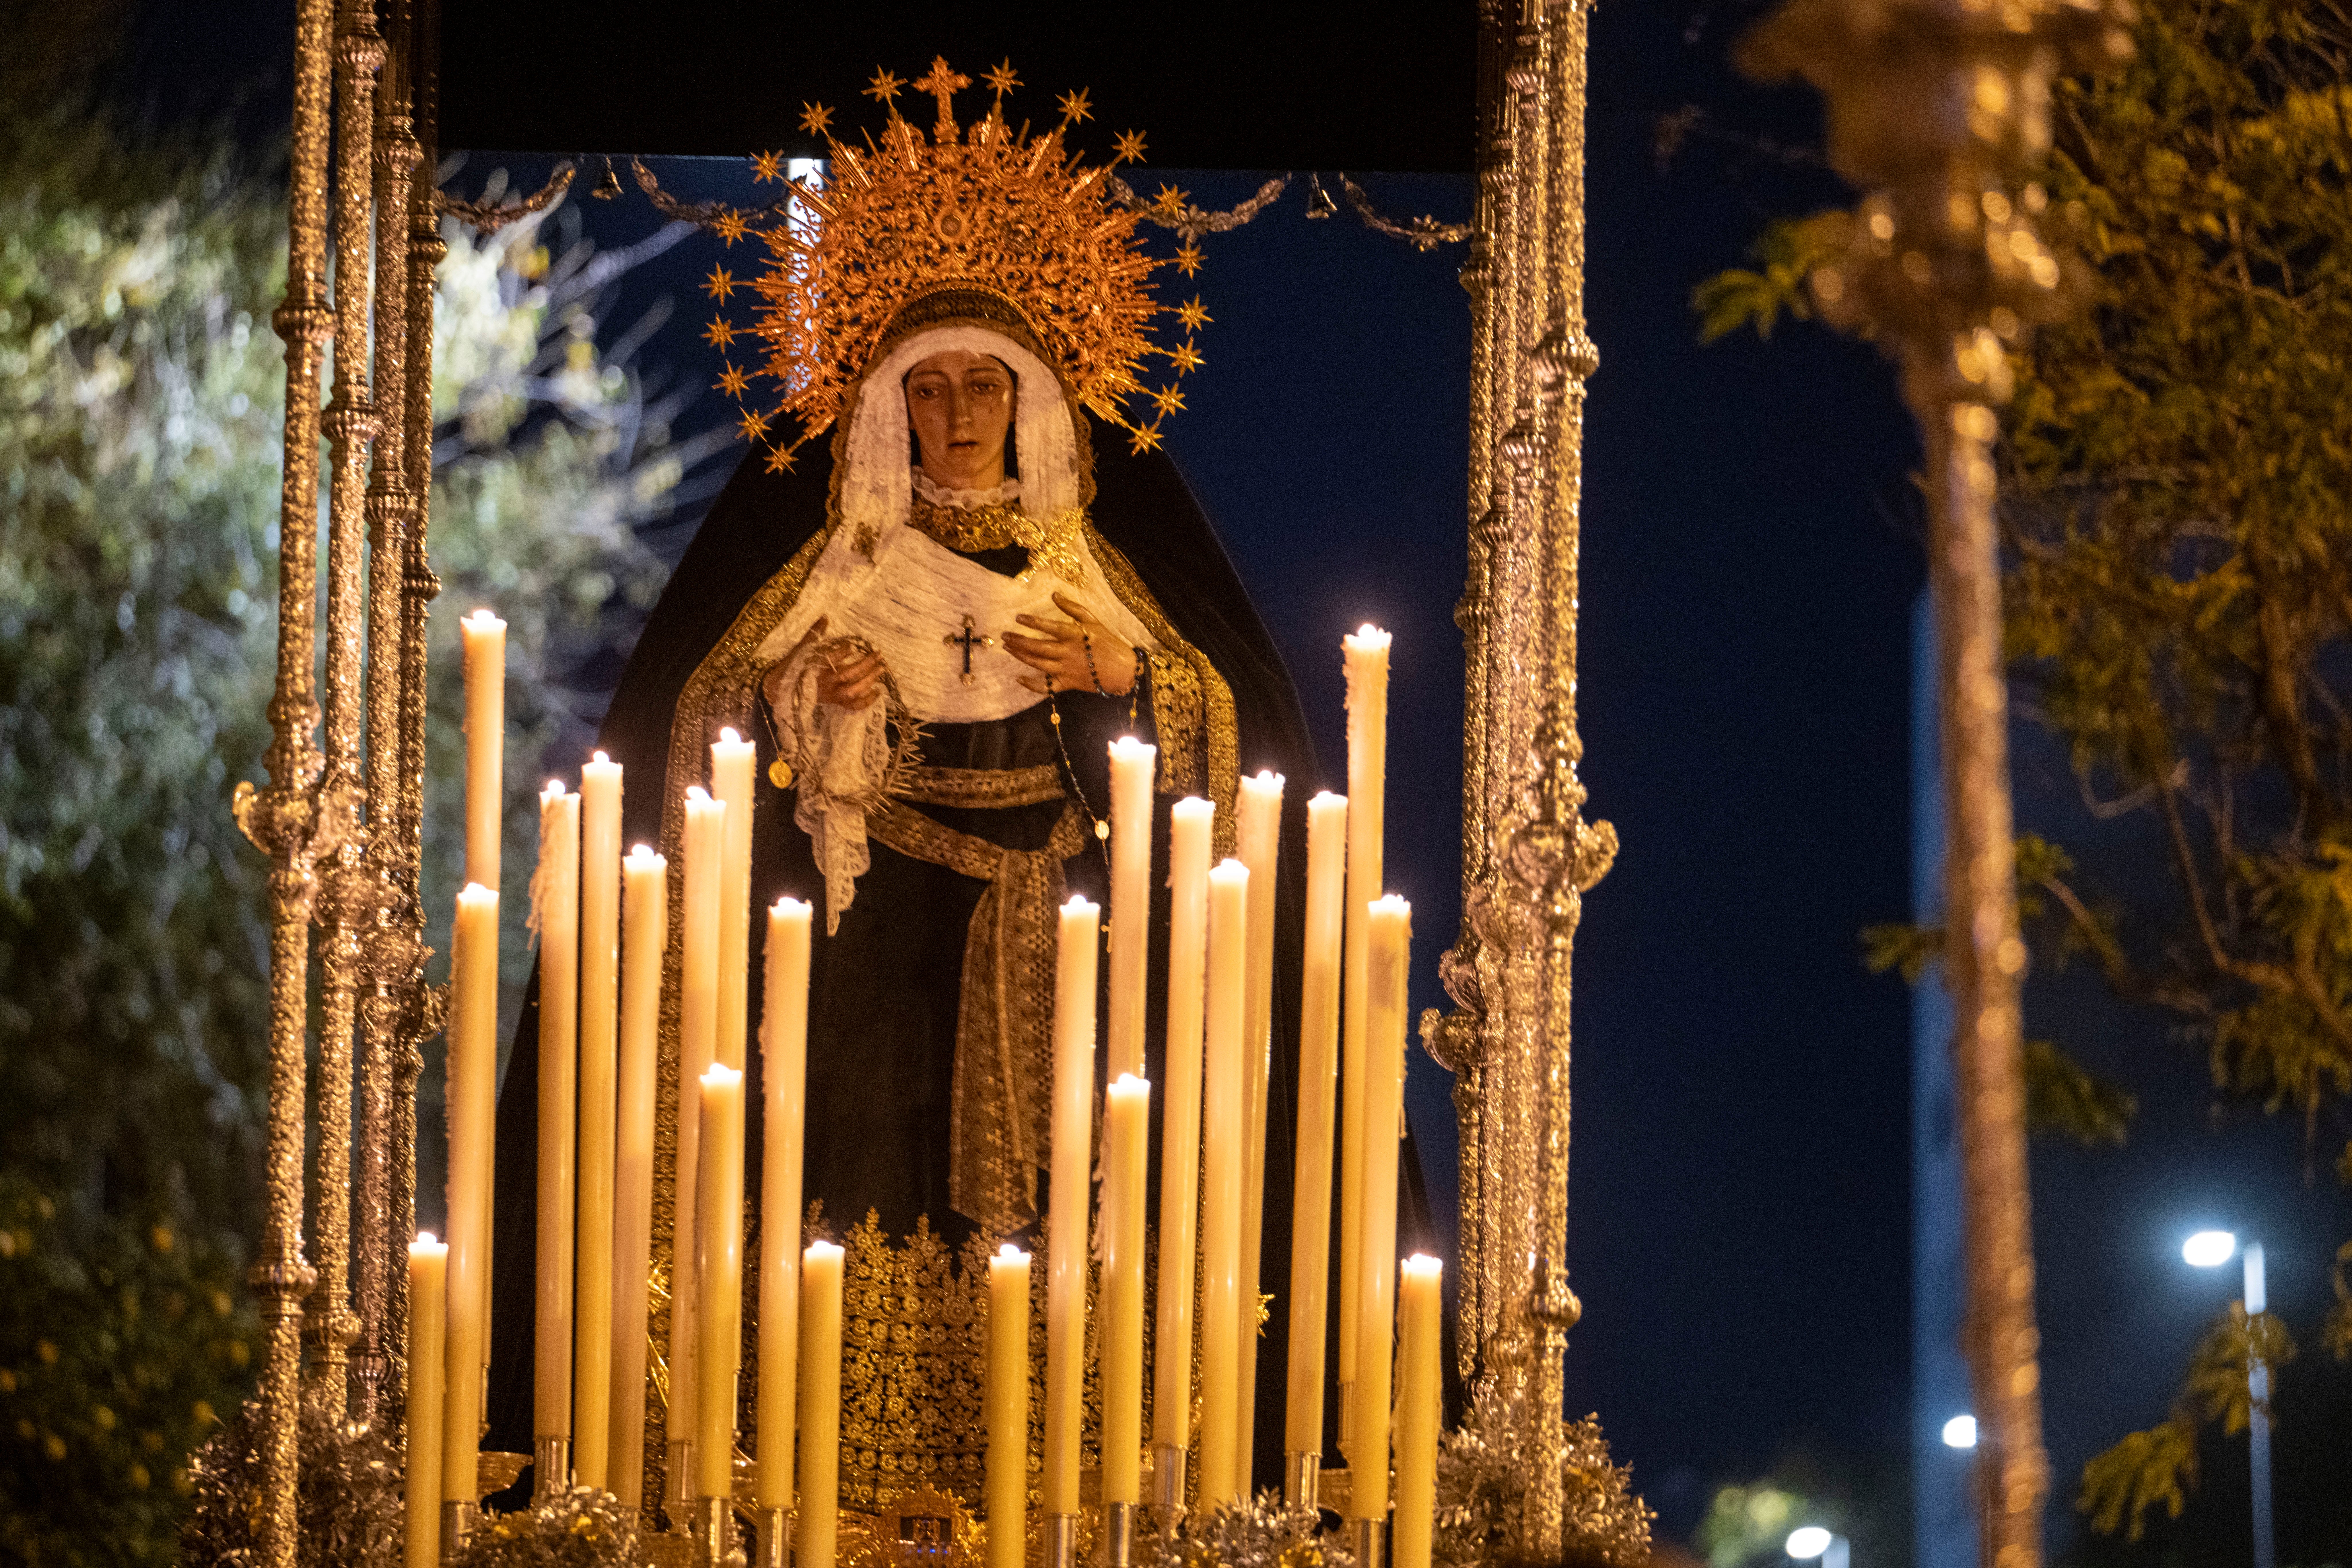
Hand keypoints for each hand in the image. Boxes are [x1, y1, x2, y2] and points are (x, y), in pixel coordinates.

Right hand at [765, 616, 888, 712]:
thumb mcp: (802, 648)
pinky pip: (852, 706)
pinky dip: (866, 701)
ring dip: (869, 680)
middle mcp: (825, 682)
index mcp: (815, 667)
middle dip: (865, 665)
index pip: (829, 660)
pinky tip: (877, 691)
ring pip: (853, 690)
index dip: (841, 653)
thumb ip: (815, 633)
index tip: (852, 646)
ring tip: (881, 669)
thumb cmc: (793, 666)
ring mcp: (831, 694)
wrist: (782, 689)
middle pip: (848, 675)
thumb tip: (826, 616)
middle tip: (878, 655)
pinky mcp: (834, 702)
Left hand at [1001, 593, 1136, 696]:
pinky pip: (1046, 687)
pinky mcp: (1067, 684)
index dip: (1032, 623)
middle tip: (1005, 636)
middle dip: (1019, 641)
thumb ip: (1073, 608)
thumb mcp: (1093, 621)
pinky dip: (1031, 684)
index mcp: (1074, 635)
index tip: (1018, 618)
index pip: (1049, 627)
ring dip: (1021, 656)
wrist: (1123, 670)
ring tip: (1008, 648)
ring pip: (1038, 664)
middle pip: (1038, 647)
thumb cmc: (1109, 643)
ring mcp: (1066, 670)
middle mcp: (1067, 653)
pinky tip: (1019, 678)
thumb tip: (1054, 595)